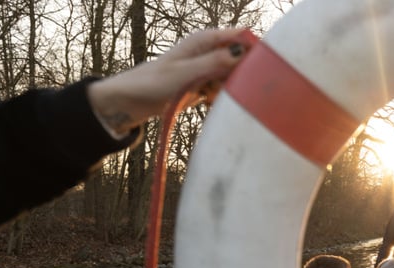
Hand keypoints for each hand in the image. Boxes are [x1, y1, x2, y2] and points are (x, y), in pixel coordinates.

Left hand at [86, 29, 249, 135]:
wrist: (133, 100)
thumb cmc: (154, 83)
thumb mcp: (186, 73)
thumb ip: (215, 63)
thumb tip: (242, 53)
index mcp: (206, 39)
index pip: (243, 37)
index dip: (255, 52)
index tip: (261, 73)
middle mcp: (211, 51)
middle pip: (243, 60)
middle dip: (244, 76)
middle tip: (232, 92)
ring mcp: (209, 68)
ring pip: (235, 77)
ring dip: (232, 90)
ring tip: (214, 98)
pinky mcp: (206, 84)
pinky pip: (225, 90)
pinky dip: (222, 98)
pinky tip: (209, 103)